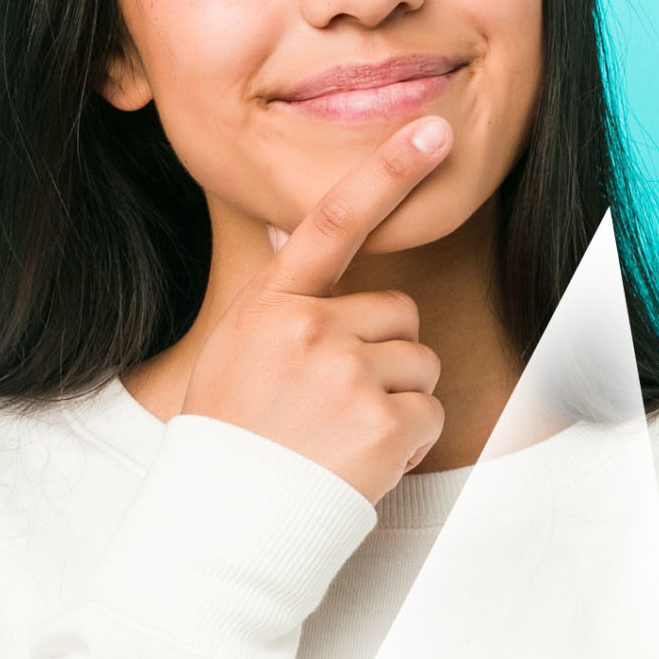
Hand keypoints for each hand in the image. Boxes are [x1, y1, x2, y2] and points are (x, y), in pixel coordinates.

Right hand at [181, 115, 453, 502]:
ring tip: (341, 437)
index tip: (432, 133)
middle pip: (398, 313)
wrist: (226, 525)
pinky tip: (362, 461)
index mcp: (270, 307)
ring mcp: (349, 373)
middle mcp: (310, 329)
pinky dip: (409, 443)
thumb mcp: (234, 353)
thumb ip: (277, 304)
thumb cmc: (233, 443)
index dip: (387, 171)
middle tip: (333, 405)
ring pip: (419, 364)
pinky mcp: (385, 421)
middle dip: (383, 354)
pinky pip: (432, 414)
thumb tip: (289, 236)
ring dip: (397, 402)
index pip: (333, 222)